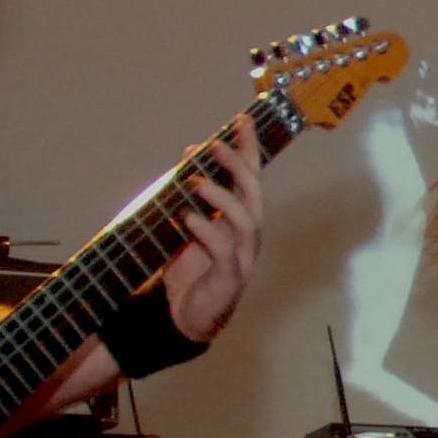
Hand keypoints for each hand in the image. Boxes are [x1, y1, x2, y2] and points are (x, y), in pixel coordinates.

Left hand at [159, 125, 268, 341]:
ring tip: (196, 182)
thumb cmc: (189, 271)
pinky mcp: (231, 278)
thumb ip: (190, 198)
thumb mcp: (186, 228)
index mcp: (239, 220)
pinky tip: (186, 217)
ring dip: (223, 197)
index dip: (247, 149)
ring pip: (247, 220)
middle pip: (255, 194)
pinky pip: (224, 250)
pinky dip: (206, 230)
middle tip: (214, 147)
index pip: (249, 178)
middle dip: (237, 167)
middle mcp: (248, 236)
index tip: (240, 121)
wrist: (183, 316)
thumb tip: (186, 162)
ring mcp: (244, 257)